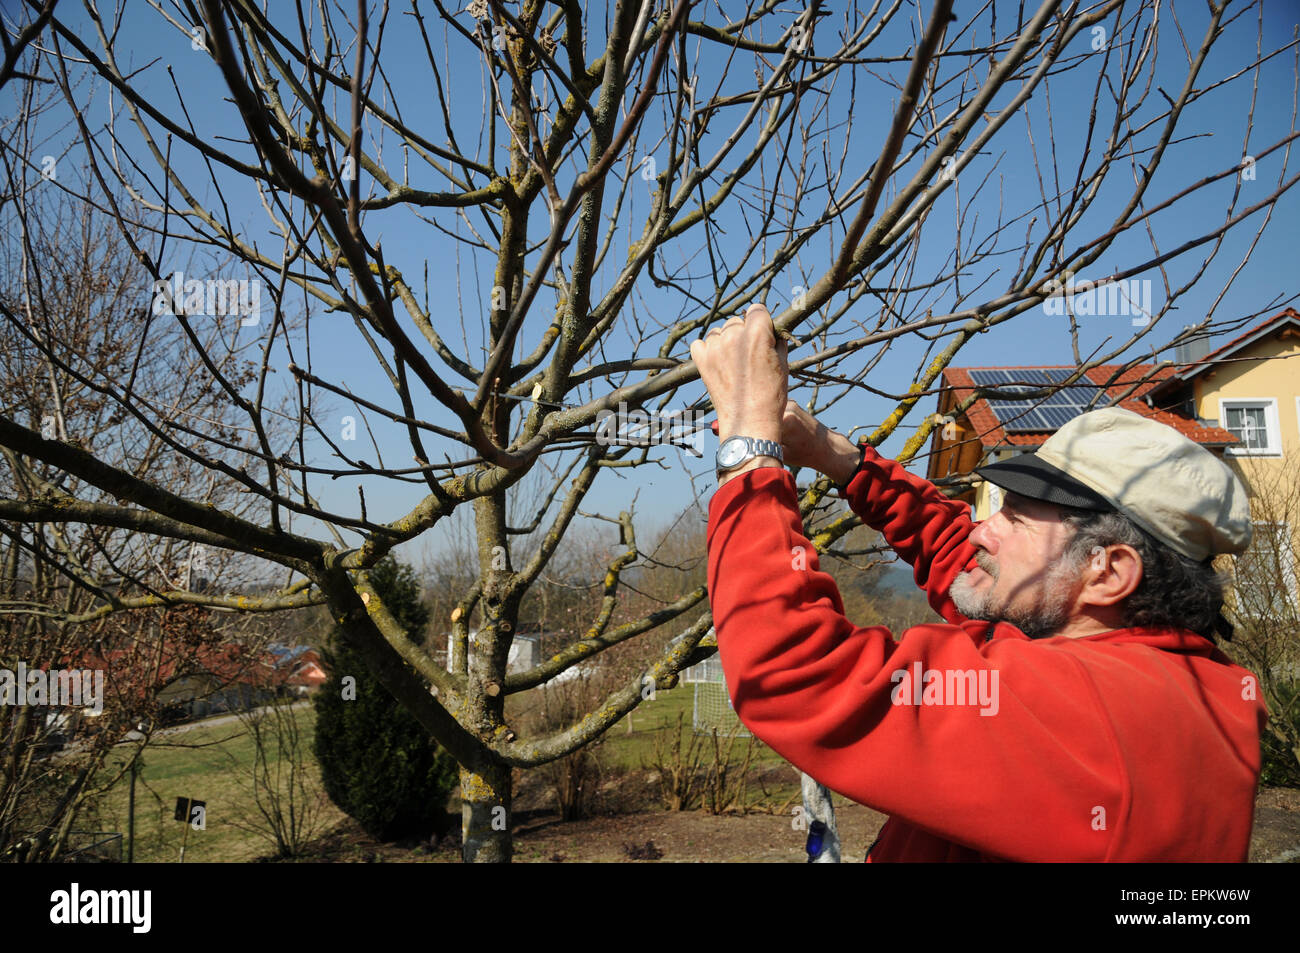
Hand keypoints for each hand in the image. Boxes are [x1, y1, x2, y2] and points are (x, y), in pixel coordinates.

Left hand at [689, 303, 786, 445]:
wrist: (750, 421)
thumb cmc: (771, 396)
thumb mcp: (784, 364)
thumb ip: (778, 342)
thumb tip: (774, 333)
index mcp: (757, 334)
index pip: (757, 309)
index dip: (761, 321)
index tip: (762, 332)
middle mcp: (734, 336)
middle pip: (737, 321)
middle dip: (743, 333)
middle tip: (749, 354)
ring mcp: (715, 348)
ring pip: (718, 331)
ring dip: (725, 341)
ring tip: (733, 361)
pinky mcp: (702, 361)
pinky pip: (699, 344)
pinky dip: (706, 349)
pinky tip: (717, 361)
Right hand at [711, 400, 862, 483]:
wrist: (827, 445)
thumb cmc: (804, 454)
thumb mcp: (779, 453)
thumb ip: (757, 445)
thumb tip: (735, 443)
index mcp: (785, 420)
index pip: (753, 419)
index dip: (734, 423)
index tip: (714, 427)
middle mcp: (785, 405)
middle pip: (753, 408)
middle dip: (735, 414)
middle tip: (714, 425)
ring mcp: (788, 400)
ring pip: (760, 404)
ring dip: (746, 412)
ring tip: (730, 421)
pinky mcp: (788, 400)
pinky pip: (767, 403)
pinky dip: (757, 410)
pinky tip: (748, 418)